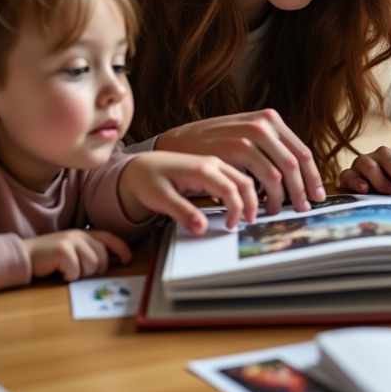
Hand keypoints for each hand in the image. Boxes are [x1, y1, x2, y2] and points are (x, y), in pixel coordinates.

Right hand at [22, 229, 131, 281]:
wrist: (23, 256)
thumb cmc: (48, 257)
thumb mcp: (71, 250)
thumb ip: (89, 252)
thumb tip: (111, 263)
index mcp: (83, 233)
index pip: (109, 238)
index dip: (121, 249)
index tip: (128, 260)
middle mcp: (78, 234)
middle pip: (102, 257)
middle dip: (95, 271)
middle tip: (80, 273)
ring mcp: (70, 241)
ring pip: (92, 265)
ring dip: (81, 275)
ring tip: (68, 272)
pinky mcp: (62, 251)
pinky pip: (76, 271)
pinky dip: (69, 277)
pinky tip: (59, 273)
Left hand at [119, 151, 257, 229]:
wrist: (139, 166)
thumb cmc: (147, 180)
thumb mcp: (160, 199)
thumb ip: (182, 213)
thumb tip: (201, 228)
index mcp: (201, 169)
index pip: (230, 189)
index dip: (236, 210)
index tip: (230, 226)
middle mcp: (211, 163)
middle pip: (243, 181)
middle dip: (252, 203)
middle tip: (250, 222)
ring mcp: (213, 164)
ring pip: (242, 178)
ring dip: (250, 196)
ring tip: (249, 215)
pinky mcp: (212, 168)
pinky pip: (235, 177)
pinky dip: (243, 190)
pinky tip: (241, 203)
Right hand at [154, 109, 325, 214]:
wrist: (179, 142)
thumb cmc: (215, 141)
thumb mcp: (246, 133)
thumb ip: (269, 146)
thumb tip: (296, 173)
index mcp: (270, 119)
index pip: (301, 151)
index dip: (312, 176)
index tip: (317, 194)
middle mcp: (263, 124)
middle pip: (295, 163)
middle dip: (302, 190)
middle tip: (304, 207)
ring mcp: (249, 136)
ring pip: (280, 173)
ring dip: (283, 197)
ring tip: (278, 210)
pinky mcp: (235, 150)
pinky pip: (260, 179)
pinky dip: (265, 196)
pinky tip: (263, 206)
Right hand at [338, 146, 390, 199]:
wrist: (360, 190)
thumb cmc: (387, 188)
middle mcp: (381, 154)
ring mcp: (363, 161)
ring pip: (371, 166)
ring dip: (382, 181)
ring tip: (389, 192)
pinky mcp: (348, 173)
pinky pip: (350, 174)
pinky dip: (357, 181)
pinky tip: (364, 189)